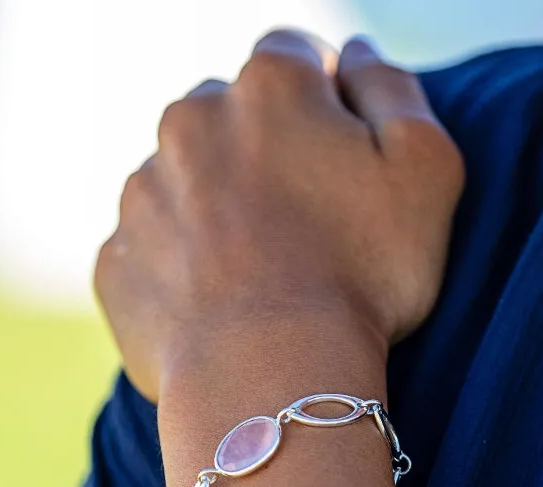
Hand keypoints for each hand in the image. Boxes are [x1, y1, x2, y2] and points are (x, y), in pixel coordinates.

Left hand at [94, 31, 464, 402]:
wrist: (273, 376)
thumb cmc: (363, 277)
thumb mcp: (426, 170)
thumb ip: (395, 91)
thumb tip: (356, 53)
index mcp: (268, 88)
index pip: (295, 56)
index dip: (326, 101)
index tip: (344, 159)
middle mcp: (189, 122)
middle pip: (231, 116)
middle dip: (266, 153)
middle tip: (308, 227)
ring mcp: (142, 194)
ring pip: (185, 182)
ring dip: (218, 209)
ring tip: (264, 275)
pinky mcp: (116, 263)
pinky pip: (153, 249)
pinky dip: (183, 267)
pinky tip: (223, 307)